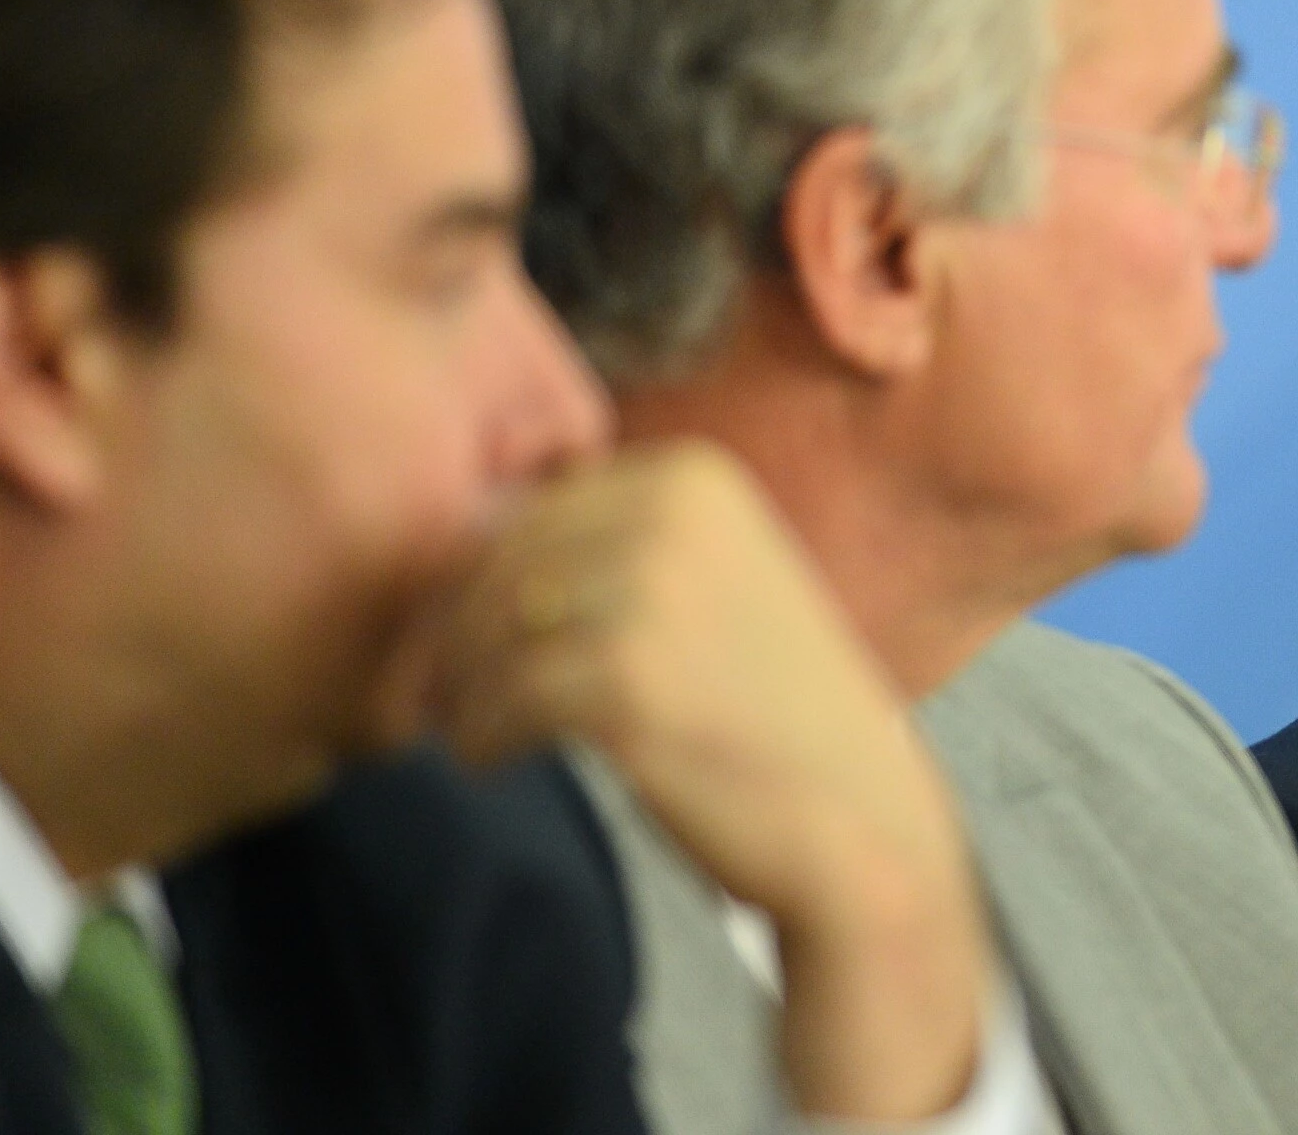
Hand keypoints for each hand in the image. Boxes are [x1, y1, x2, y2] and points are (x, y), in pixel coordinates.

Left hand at [429, 439, 989, 1119]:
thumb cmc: (770, 712)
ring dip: (460, 685)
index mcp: (695, 477)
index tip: (464, 636)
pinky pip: (502, 696)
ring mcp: (653, 596)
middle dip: (454, 630)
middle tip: (440, 690)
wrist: (857, 820)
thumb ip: (614, 545)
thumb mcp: (714, 581)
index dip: (478, 575)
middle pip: (498, 560)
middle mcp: (674, 516)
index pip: (531, 505)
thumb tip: (461, 546)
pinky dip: (481, 734)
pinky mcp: (628, 681)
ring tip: (471, 725)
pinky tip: (494, 758)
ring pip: (490, 628)